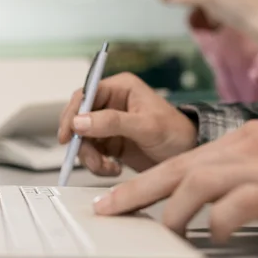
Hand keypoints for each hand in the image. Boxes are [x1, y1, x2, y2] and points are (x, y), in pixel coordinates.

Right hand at [57, 73, 197, 175]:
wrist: (190, 157)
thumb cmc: (177, 133)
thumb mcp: (146, 126)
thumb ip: (112, 122)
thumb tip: (80, 121)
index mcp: (120, 88)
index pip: (85, 95)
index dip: (72, 113)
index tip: (68, 134)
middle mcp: (111, 103)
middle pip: (79, 119)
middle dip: (81, 141)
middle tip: (86, 156)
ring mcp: (109, 124)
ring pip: (83, 139)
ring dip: (90, 157)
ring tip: (106, 167)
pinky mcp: (110, 143)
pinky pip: (92, 153)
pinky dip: (97, 165)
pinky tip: (113, 169)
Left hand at [93, 121, 257, 243]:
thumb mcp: (254, 163)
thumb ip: (220, 171)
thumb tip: (180, 192)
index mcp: (233, 142)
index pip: (177, 160)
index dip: (142, 181)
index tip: (114, 199)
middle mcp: (242, 148)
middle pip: (179, 167)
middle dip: (138, 190)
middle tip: (111, 209)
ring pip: (202, 181)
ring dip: (176, 209)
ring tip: (167, 230)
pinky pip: (239, 203)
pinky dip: (220, 221)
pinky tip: (216, 235)